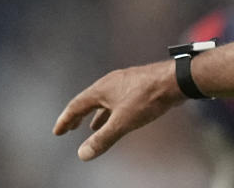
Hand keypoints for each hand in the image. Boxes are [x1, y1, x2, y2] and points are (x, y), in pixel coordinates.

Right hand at [53, 60, 185, 160]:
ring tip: (91, 127)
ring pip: (104, 100)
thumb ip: (102, 139)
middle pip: (88, 100)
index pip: (76, 105)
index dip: (65, 120)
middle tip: (69, 128)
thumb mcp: (122, 122)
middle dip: (77, 116)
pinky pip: (117, 99)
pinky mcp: (138, 85)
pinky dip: (111, 111)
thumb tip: (82, 154)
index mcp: (102, 88)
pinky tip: (118, 118)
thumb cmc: (147, 98)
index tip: (58, 131)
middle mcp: (111, 82)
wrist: (175, 80)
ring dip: (95, 114)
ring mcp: (125, 82)